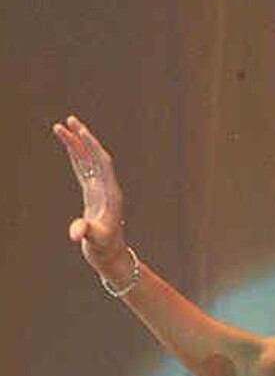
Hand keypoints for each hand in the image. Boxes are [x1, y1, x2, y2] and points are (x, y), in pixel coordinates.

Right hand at [52, 116, 130, 280]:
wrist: (110, 256)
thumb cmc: (104, 248)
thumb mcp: (95, 240)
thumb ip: (86, 233)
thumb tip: (76, 233)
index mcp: (110, 193)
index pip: (102, 162)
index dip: (91, 146)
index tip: (79, 130)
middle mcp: (107, 188)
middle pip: (95, 157)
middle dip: (83, 138)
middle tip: (69, 120)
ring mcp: (100, 190)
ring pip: (88, 162)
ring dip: (77, 145)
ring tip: (62, 127)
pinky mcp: (93, 195)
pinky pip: (84, 171)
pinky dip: (76, 158)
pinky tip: (70, 147)